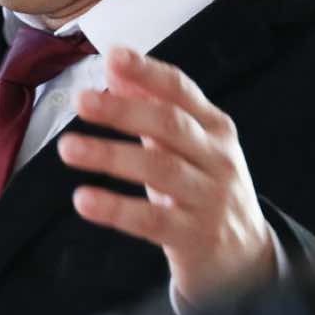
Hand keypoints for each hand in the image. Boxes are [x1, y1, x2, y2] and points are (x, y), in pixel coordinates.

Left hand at [56, 46, 278, 303]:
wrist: (246, 258)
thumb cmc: (203, 188)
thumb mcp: (187, 144)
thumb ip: (151, 105)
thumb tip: (114, 66)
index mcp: (214, 127)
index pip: (180, 90)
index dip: (146, 71)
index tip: (112, 55)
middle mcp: (216, 158)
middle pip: (170, 125)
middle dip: (124, 109)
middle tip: (81, 100)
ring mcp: (208, 198)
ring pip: (159, 169)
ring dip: (110, 155)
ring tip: (68, 147)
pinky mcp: (194, 237)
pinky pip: (151, 221)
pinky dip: (116, 209)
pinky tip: (84, 200)